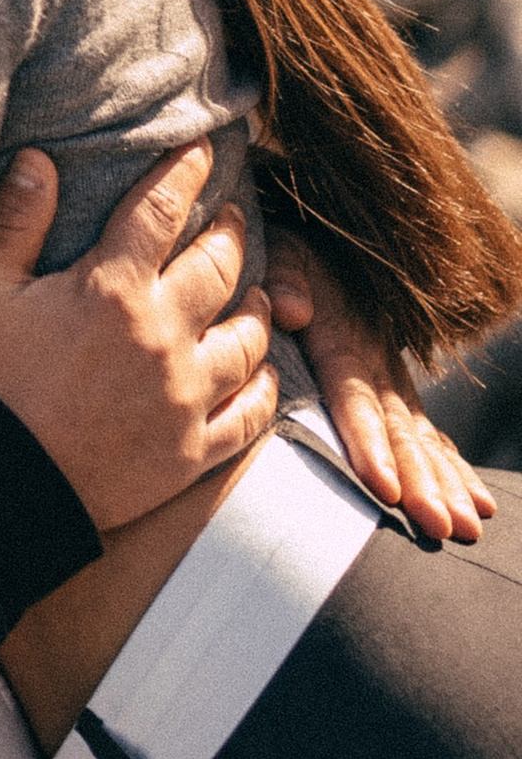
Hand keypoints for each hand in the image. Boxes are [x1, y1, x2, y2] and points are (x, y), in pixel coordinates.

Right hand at [0, 143, 277, 533]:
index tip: (201, 148)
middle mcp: (163, 338)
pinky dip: (264, 383)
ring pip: (249, 338)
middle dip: (229, 231)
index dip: (185, 171)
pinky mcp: (192, 451)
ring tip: (254, 290)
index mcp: (112, 290)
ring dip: (256, 305)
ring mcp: (185, 398)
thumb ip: (13, 220)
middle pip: (219, 267)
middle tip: (230, 214)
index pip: (161, 210)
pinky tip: (261, 369)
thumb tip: (41, 158)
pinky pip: (251, 411)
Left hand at [264, 227, 490, 542]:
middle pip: (399, 430)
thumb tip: (289, 309)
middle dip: (422, 482)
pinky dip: (454, 467)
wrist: (321, 229)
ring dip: (445, 483)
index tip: (385, 489)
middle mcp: (376, 362)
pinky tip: (478, 504)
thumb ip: (284, 275)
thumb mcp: (281, 247)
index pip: (357, 399)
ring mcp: (392, 375)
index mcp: (344, 339)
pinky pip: (429, 432)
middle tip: (443, 529)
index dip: (368, 443)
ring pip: (421, 437)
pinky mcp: (395, 382)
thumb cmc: (291, 243)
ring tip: (468, 528)